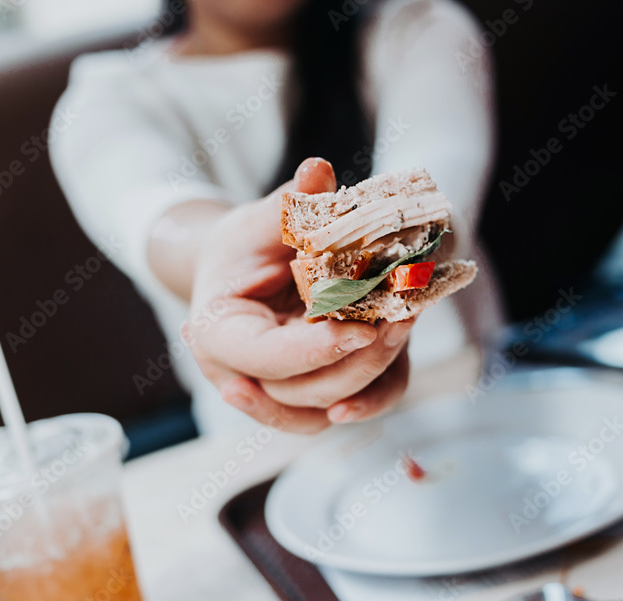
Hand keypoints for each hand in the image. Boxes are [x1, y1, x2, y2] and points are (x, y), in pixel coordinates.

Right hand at [185, 158, 412, 433]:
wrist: (239, 273)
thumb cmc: (242, 247)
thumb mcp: (256, 221)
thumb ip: (287, 205)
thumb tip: (316, 172)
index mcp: (216, 336)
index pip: (264, 358)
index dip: (314, 349)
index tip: (363, 328)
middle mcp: (240, 375)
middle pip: (303, 391)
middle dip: (358, 361)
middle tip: (402, 320)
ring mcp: (277, 392)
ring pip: (329, 404)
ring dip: (374, 370)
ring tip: (406, 321)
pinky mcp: (313, 393)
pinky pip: (343, 407)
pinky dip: (375, 393)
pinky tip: (397, 346)